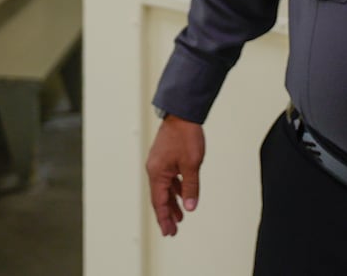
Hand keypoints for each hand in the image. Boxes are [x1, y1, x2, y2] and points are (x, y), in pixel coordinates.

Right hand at [146, 114, 205, 236]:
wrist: (182, 114)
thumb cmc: (185, 136)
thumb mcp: (191, 165)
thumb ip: (190, 187)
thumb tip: (190, 207)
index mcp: (157, 173)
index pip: (159, 202)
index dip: (164, 218)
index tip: (169, 232)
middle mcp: (154, 169)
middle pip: (159, 197)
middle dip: (167, 214)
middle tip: (173, 230)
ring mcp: (159, 162)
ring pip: (164, 188)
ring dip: (171, 202)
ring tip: (180, 216)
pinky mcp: (164, 157)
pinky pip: (168, 178)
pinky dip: (174, 189)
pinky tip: (182, 194)